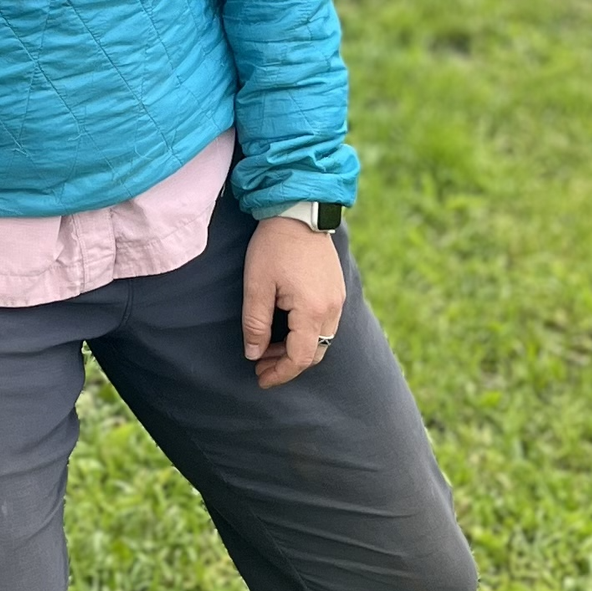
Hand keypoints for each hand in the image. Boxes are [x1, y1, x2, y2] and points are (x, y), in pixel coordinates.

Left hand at [242, 219, 346, 389]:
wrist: (299, 211)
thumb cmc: (273, 246)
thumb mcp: (256, 285)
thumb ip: (255, 323)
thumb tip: (253, 353)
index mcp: (312, 310)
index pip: (300, 357)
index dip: (280, 373)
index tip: (261, 379)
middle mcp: (332, 309)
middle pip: (314, 353)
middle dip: (287, 364)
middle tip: (260, 364)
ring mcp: (338, 299)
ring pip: (321, 339)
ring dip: (296, 348)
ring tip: (268, 346)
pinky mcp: (337, 289)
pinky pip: (325, 323)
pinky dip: (306, 333)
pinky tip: (285, 326)